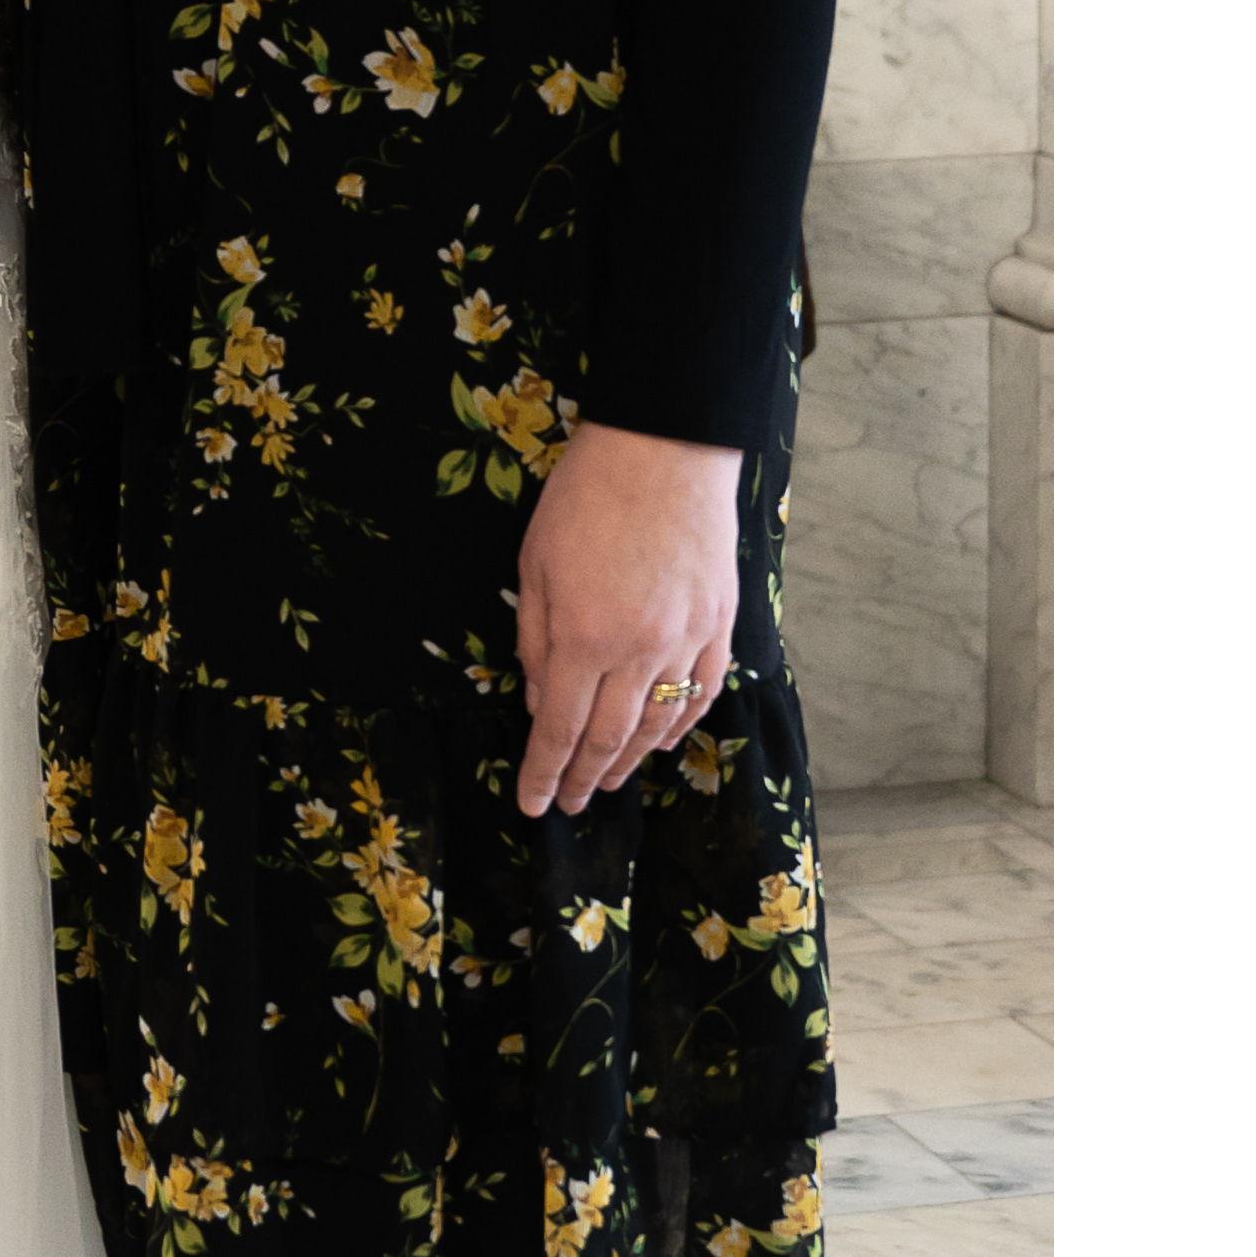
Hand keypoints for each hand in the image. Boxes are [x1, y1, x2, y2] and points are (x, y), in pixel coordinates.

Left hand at [513, 422, 740, 820]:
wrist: (664, 449)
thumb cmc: (585, 500)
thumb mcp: (535, 568)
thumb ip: (536, 643)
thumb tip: (541, 704)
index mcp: (585, 639)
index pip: (561, 730)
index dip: (545, 774)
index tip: (535, 806)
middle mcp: (640, 651)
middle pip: (611, 738)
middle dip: (585, 779)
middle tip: (569, 804)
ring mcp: (688, 640)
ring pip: (660, 724)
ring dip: (632, 761)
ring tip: (609, 781)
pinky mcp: (720, 623)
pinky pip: (702, 692)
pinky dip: (681, 726)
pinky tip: (663, 741)